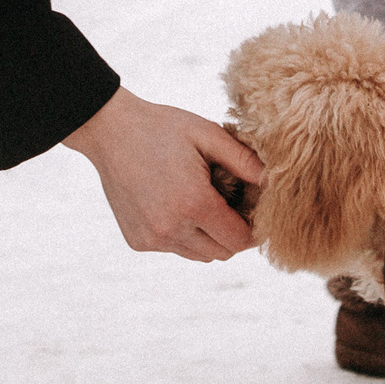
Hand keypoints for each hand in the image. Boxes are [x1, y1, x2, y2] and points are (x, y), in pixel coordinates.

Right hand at [64, 86, 265, 261]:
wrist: (109, 131)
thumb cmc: (162, 128)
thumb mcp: (208, 134)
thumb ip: (244, 161)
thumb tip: (275, 181)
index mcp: (194, 204)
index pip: (240, 241)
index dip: (254, 229)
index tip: (253, 210)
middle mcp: (171, 229)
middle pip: (222, 253)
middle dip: (233, 233)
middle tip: (229, 204)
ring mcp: (152, 239)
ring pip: (200, 256)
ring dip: (209, 237)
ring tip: (201, 203)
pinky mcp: (137, 241)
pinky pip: (175, 249)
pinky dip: (183, 235)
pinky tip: (175, 205)